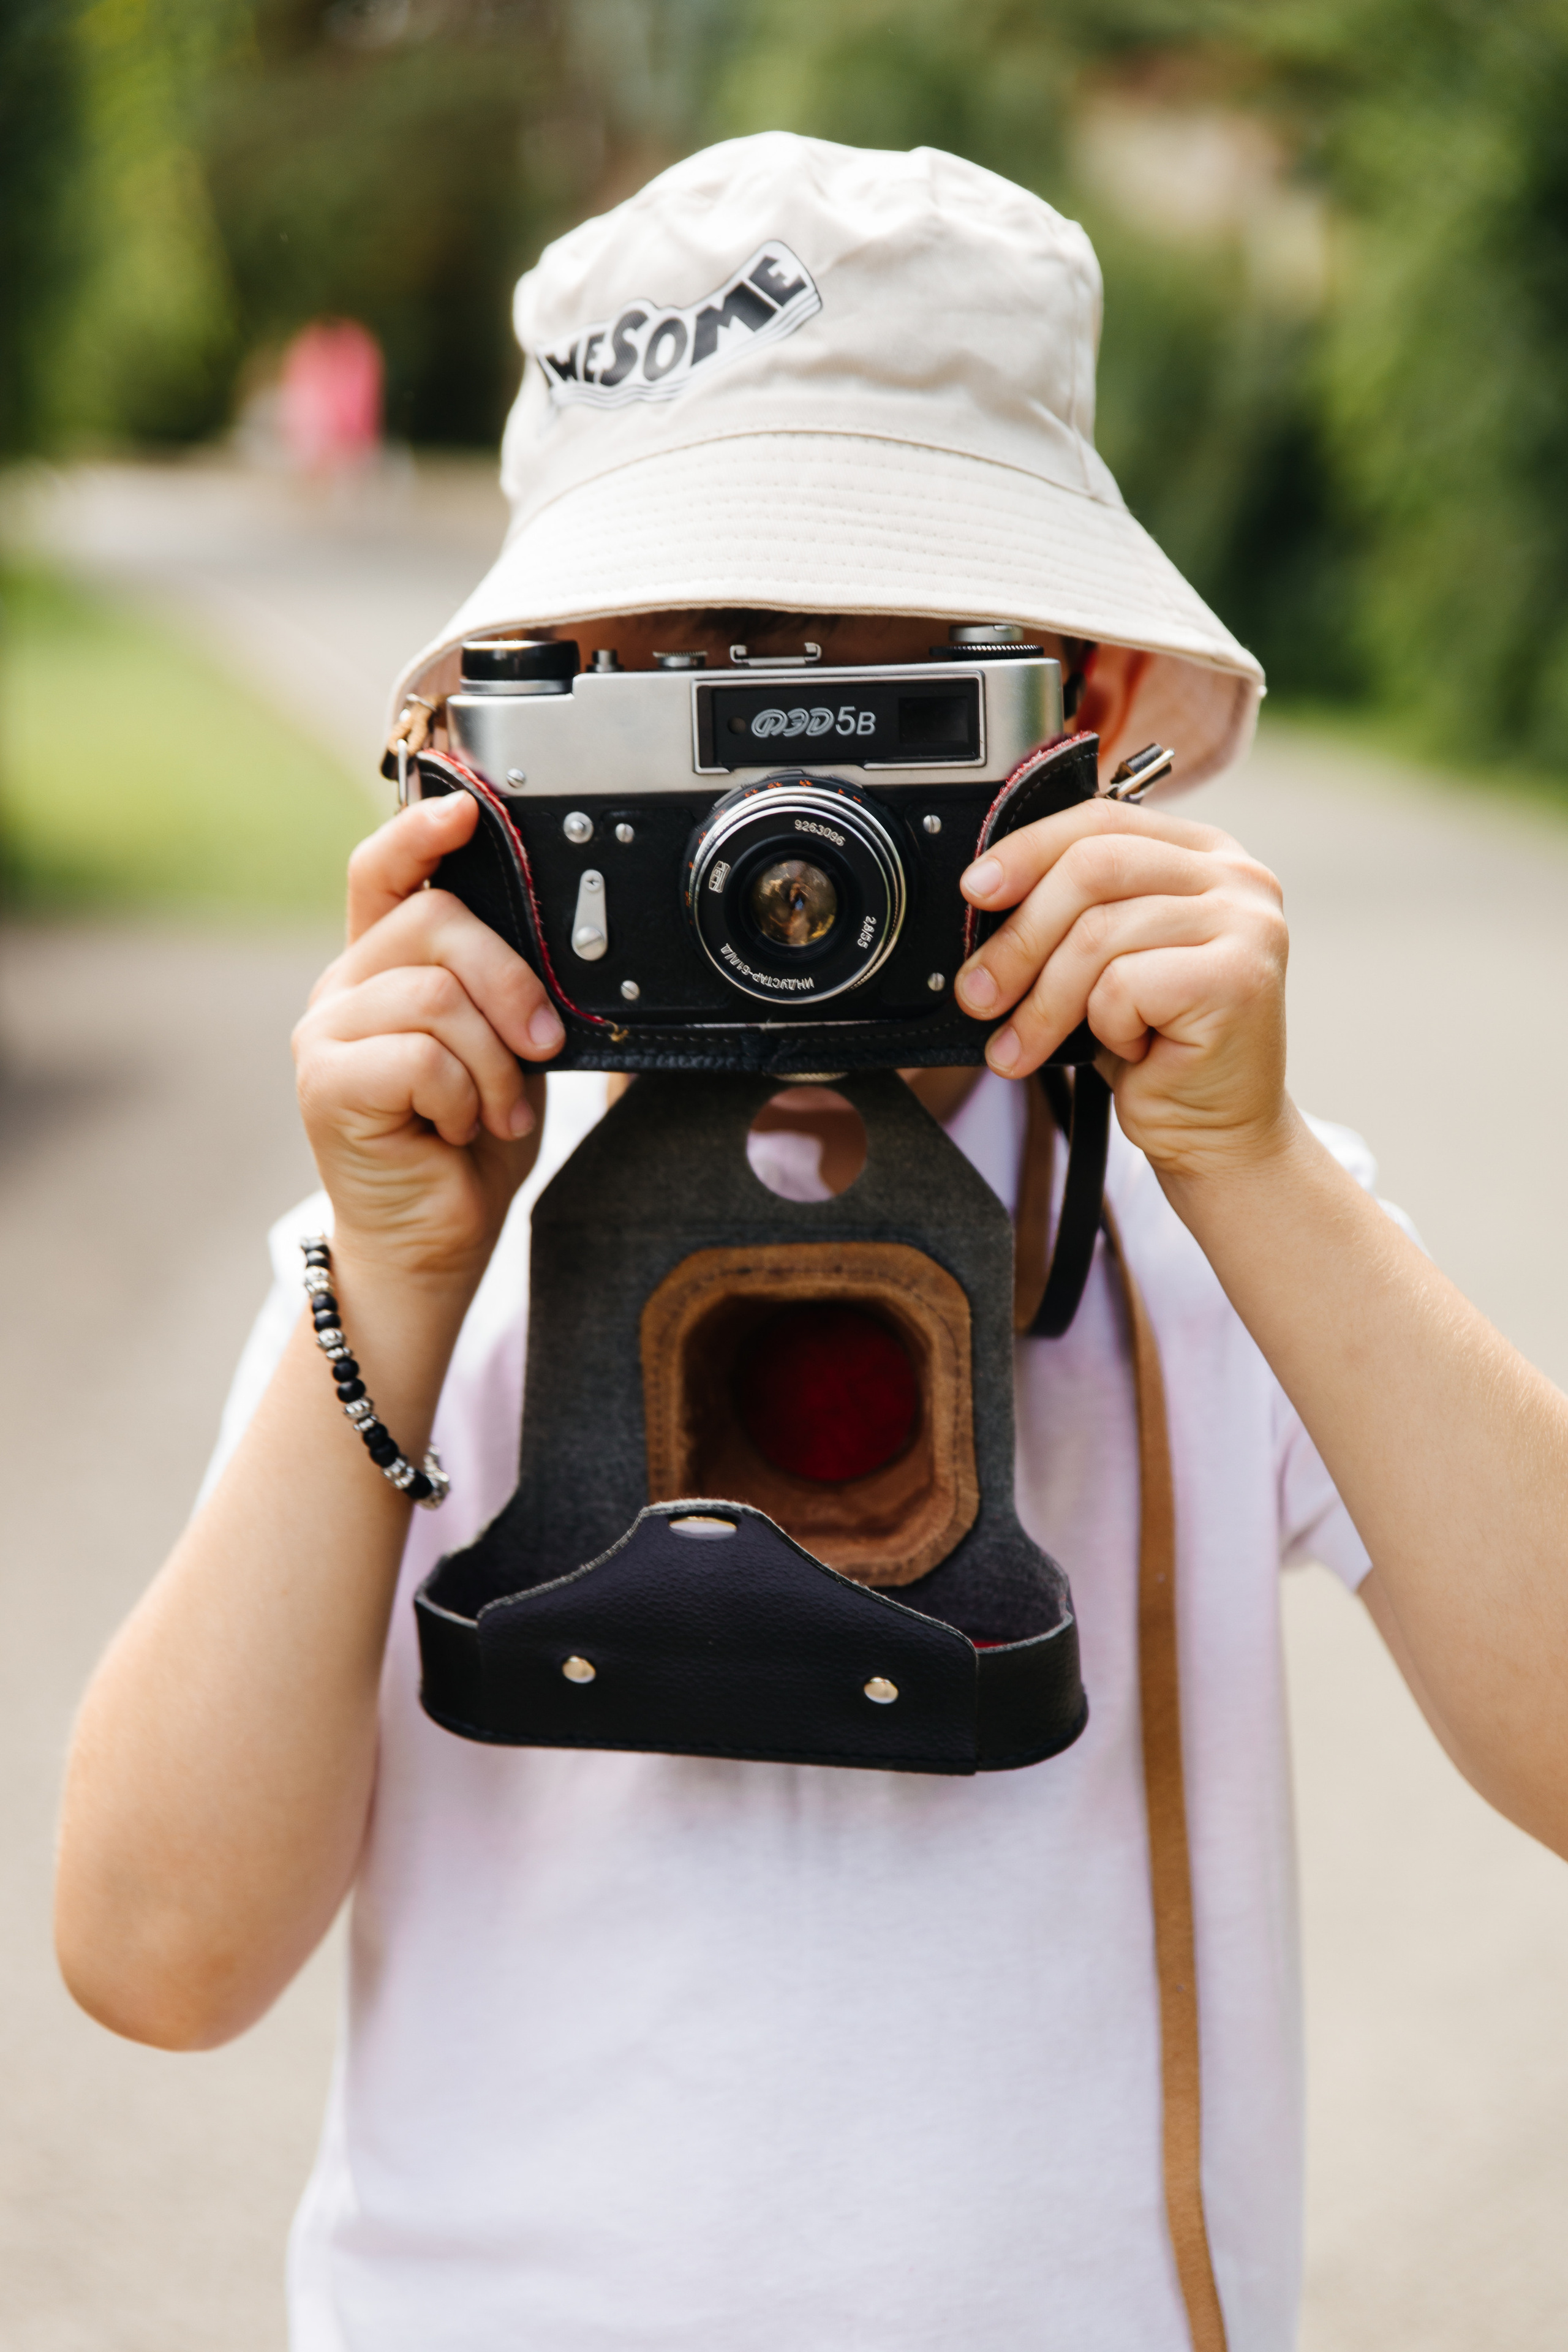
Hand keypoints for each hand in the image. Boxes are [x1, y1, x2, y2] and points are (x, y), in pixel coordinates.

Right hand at [292, 792, 565, 1288]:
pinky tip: (456, 1128)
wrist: (432, 1240)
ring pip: (436, 996)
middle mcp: (345, 988)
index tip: (465, 811)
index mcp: (385, 968)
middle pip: (435, 922)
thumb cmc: (468, 1147)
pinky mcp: (325, 1081)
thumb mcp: (505, 1051)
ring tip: (494, 1111)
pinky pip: (420, 1054)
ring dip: (493, 1062)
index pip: (382, 872)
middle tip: (539, 1046)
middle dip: (510, 983)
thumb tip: (550, 948)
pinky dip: (463, 1096)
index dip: (418, 833)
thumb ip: (503, 992)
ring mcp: (325, 1032)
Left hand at [955, 798, 1289, 1181]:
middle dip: (1020, 937)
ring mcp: (1246, 924)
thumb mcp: (1105, 964)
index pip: (1101, 819)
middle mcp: (1236, 877)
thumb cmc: (1158, 1049)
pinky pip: (1124, 985)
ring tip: (1020, 1045)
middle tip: (978, 991)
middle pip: (1092, 868)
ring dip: (1043, 1001)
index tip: (975, 892)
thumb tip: (985, 896)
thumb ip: (1075, 912)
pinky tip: (1128, 1050)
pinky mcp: (1238, 979)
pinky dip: (1106, 1026)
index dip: (1027, 850)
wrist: (1217, 1133)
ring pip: (1098, 935)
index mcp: (1203, 854)